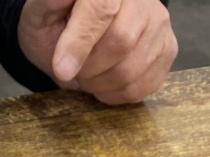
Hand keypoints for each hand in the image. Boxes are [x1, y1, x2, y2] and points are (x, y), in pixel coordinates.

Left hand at [17, 0, 177, 104]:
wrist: (80, 31)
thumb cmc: (58, 22)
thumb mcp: (41, 12)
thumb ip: (49, 3)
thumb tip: (62, 1)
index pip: (101, 8)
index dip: (80, 43)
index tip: (62, 69)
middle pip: (121, 41)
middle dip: (89, 67)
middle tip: (73, 69)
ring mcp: (159, 23)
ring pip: (132, 69)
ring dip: (100, 83)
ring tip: (87, 73)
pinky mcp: (168, 50)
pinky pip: (143, 86)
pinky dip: (115, 93)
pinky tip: (103, 81)